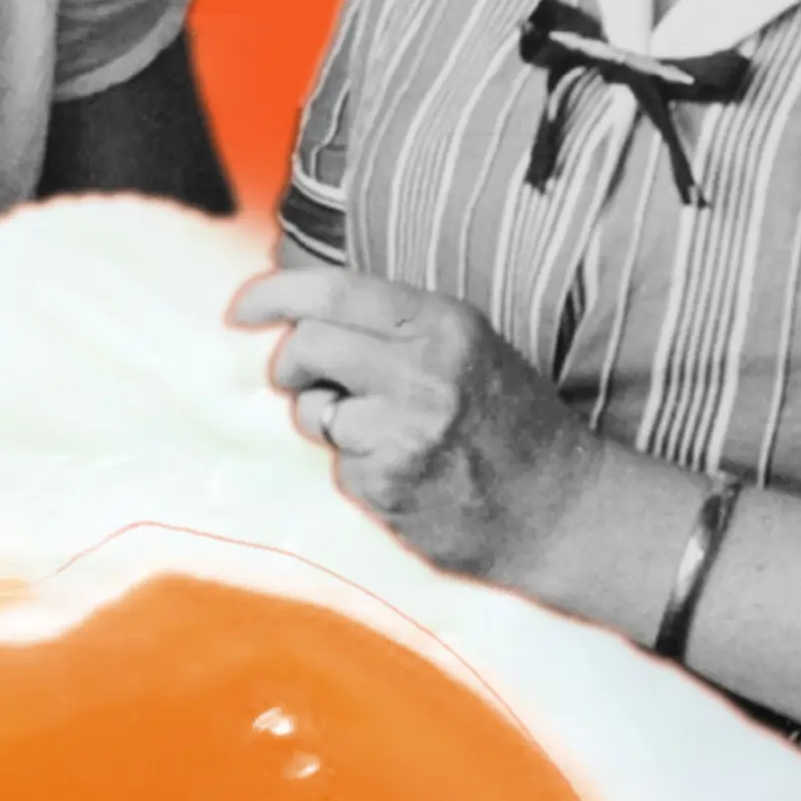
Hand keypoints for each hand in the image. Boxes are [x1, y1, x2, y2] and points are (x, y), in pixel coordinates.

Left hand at [227, 258, 608, 593]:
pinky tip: (404, 477)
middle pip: (307, 345)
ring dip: (328, 427)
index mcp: (443, 322)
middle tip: (301, 384)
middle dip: (290, 367)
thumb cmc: (508, 426)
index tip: (241, 309)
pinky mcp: (392, 482)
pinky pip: (338, 467)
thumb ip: (393, 328)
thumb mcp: (465, 349)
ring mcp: (407, 427)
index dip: (273, 294)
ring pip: (313, 412)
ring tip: (383, 440)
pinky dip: (357, 474)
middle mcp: (425, 368)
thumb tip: (298, 314)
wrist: (560, 510)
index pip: (335, 289)